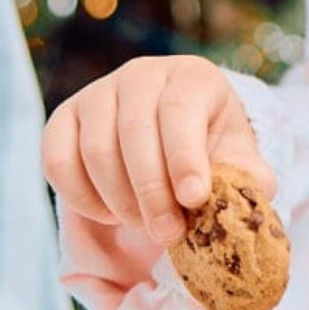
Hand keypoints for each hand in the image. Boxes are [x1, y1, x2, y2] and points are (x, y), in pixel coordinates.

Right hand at [42, 56, 272, 247]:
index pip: (179, 110)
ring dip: (121, 200)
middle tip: (169, 234)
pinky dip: (82, 197)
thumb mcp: (240, 161)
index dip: (184, 158)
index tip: (194, 200)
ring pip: (95, 149)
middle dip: (152, 192)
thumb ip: (248, 178)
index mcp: (192, 77)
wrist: (179, 140)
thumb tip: (251, 193)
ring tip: (147, 226)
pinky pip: (57, 161)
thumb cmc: (213, 152)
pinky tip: (112, 215)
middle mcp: (140, 75)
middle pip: (134, 132)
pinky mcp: (64, 119)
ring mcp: (97, 93)